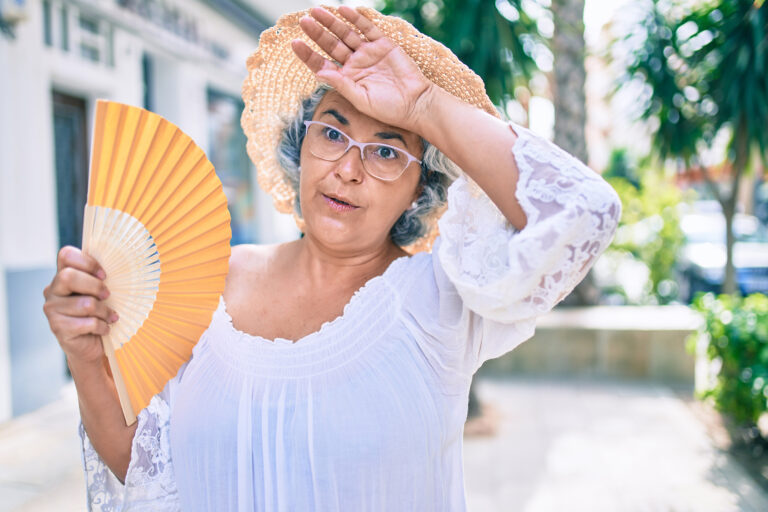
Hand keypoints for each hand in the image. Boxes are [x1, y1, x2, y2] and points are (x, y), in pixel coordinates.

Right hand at [43, 246, 117, 364]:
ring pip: (84, 304)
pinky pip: (87, 323)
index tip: (104, 275)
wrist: (90, 346)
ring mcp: (52, 310)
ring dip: (104, 311)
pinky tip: (104, 329)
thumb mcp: (100, 293)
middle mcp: (52, 291)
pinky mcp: (58, 328)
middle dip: (95, 286)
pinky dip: (102, 326)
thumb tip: (121, 264)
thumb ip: (100, 279)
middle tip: (108, 296)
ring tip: (110, 317)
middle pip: (68, 277)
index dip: (87, 262)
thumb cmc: (99, 314)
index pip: (66, 255)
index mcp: (63, 276)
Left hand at [291, 6, 434, 132]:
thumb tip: (319, 72)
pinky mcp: (384, 45)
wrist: (415, 103)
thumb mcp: (360, 99)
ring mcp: (369, 53)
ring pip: (346, 34)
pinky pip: (367, 28)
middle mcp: (355, 64)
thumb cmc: (388, 109)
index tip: (295, 43)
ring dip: (332, 22)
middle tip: (303, 21)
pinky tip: (344, 10)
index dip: (308, 54)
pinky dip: (356, 19)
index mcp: (346, 79)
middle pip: (331, 45)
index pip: (322, 64)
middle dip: (317, 33)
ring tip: (317, 11)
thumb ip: (341, 84)